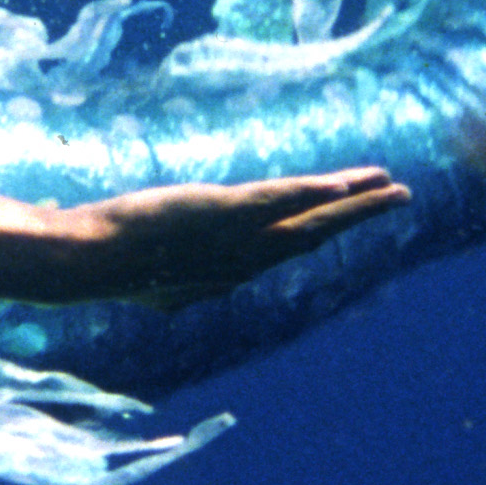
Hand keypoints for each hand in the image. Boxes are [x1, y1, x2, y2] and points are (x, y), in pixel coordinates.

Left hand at [53, 168, 408, 307]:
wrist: (87, 260)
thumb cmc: (108, 265)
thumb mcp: (152, 281)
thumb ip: (175, 284)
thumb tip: (169, 298)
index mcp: (230, 273)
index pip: (290, 245)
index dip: (324, 227)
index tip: (348, 210)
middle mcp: (244, 262)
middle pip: (316, 234)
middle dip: (360, 216)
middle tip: (397, 196)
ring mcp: (238, 240)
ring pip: (312, 219)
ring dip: (356, 203)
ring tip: (392, 186)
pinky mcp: (226, 213)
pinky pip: (283, 202)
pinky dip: (316, 195)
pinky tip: (345, 187)